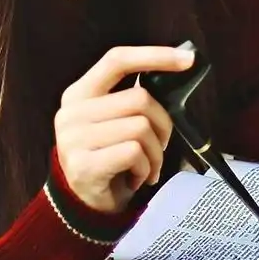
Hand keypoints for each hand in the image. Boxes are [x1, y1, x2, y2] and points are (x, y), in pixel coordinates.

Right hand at [53, 45, 191, 213]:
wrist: (85, 203)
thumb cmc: (110, 156)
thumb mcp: (113, 120)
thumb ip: (133, 98)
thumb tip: (177, 69)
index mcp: (80, 93)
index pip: (117, 60)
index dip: (154, 55)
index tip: (186, 60)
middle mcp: (72, 112)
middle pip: (139, 99)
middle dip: (163, 124)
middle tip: (160, 144)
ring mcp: (74, 139)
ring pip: (141, 128)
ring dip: (155, 153)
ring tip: (147, 166)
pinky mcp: (84, 165)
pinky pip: (134, 153)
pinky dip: (146, 168)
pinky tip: (137, 177)